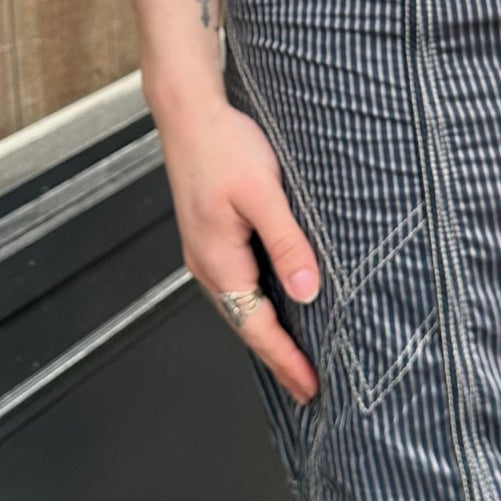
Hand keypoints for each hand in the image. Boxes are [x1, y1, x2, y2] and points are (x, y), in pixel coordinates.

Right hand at [152, 90, 320, 401]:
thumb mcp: (265, 192)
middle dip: (279, 358)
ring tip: (300, 357)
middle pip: (246, 325)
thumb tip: (308, 290)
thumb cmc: (225, 145)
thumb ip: (287, 242)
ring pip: (241, 307)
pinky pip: (238, 284)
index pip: (257, 327)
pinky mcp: (210, 238)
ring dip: (269, 334)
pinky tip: (280, 306)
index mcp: (218, 260)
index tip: (311, 387)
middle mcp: (207, 264)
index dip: (286, 360)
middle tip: (311, 387)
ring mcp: (205, 252)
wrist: (189, 112)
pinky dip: (260, 306)